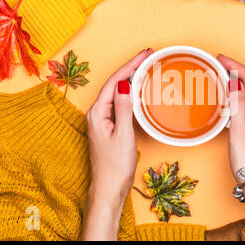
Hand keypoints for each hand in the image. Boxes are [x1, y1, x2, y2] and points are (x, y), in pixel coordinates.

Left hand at [82, 48, 152, 239]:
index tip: (143, 54)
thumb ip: (124, 108)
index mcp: (97, 113)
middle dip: (130, 68)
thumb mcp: (123, 135)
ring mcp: (102, 121)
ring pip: (116, 93)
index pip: (113, 82)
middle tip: (147, 56)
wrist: (109, 189)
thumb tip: (124, 84)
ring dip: (130, 79)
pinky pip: (119, 103)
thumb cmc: (115, 166)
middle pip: (113, 84)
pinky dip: (130, 93)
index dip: (129, 66)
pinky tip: (138, 90)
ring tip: (144, 67)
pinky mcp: (109, 127)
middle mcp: (97, 114)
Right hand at [217, 54, 244, 240]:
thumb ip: (238, 105)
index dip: (235, 66)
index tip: (221, 59)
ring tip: (223, 77)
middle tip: (219, 65)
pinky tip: (232, 99)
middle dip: (236, 72)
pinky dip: (241, 97)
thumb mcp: (239, 132)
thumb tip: (235, 83)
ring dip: (238, 84)